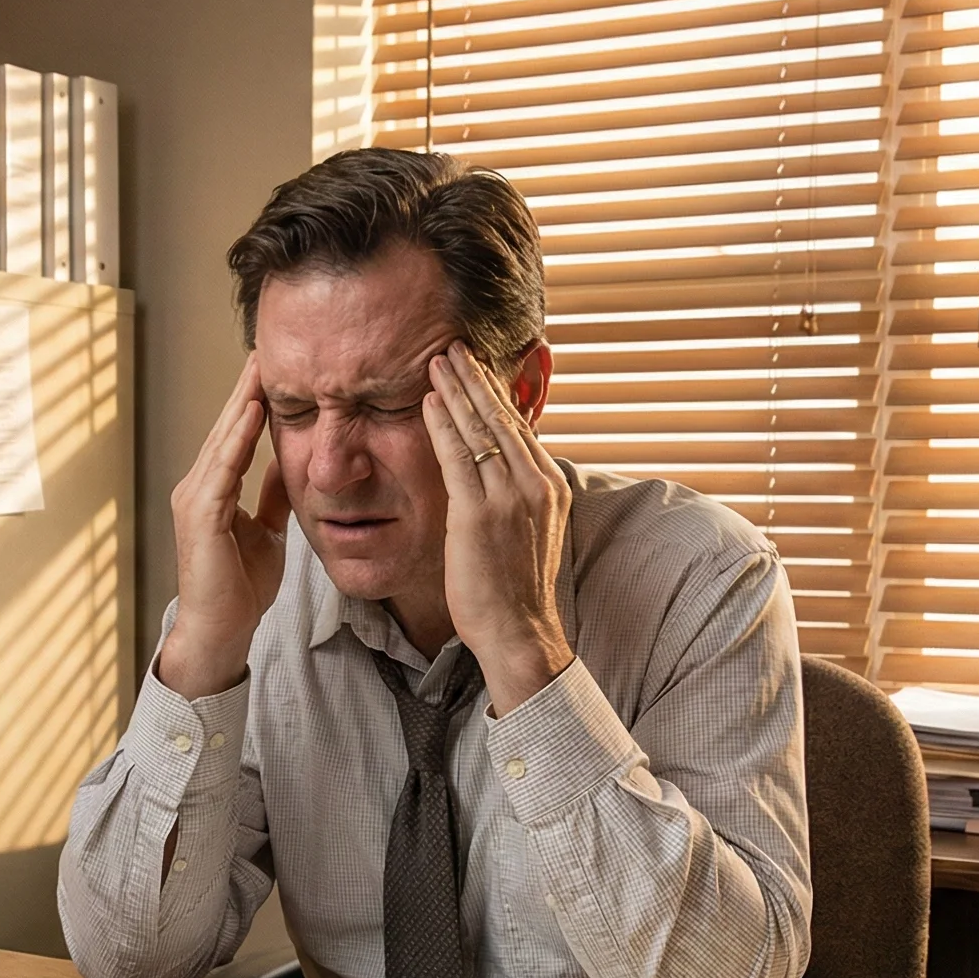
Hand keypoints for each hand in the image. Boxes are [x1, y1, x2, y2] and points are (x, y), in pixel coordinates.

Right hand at [157, 354, 289, 697]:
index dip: (253, 400)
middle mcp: (197, 486)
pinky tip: (253, 413)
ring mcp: (194, 499)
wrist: (220, 631)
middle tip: (265, 347)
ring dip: (242, 402)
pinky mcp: (200, 516)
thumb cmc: (239, 588)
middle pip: (226, 427)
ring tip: (260, 366)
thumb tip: (288, 460)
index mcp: (212, 489)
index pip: (236, 434)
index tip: (272, 368)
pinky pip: (222, 469)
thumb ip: (271, 495)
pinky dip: (237, 440)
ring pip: (222, 440)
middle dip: (246, 388)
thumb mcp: (266, 531)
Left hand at [423, 341, 573, 716]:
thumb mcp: (528, 531)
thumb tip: (502, 470)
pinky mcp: (478, 513)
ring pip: (480, 428)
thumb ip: (518, 495)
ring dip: (457, 389)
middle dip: (476, 378)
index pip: (519, 426)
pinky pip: (457, 456)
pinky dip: (443, 423)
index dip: (495, 393)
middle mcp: (535, 484)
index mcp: (550, 485)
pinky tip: (428, 400)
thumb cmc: (516, 590)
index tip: (476, 367)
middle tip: (453, 345)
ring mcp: (509, 497)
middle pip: (501, 417)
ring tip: (436, 359)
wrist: (519, 632)